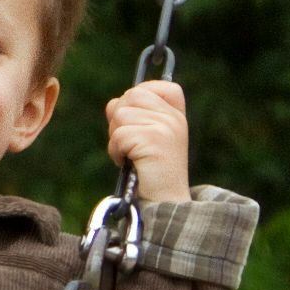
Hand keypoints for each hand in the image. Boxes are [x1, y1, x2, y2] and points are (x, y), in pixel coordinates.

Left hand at [105, 80, 190, 202]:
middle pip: (131, 96)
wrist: (165, 203)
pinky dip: (115, 151)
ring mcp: (165, 127)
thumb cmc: (153, 173)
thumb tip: (113, 104)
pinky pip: (119, 134)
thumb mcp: (148, 138)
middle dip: (119, 119)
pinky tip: (127, 163)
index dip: (137, 97)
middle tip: (128, 143)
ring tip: (129, 155)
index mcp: (176, 114)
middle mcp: (173, 117)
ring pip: (121, 114)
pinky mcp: (153, 139)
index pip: (153, 86)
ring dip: (116, 137)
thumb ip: (135, 116)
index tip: (136, 120)